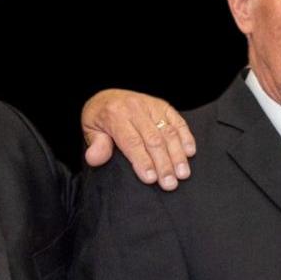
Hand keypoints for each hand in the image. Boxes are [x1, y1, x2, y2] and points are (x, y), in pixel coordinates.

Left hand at [82, 89, 196, 189]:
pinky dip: (186, 137)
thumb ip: (96, 144)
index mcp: (115, 115)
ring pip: (168, 132)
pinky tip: (190, 153)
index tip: (151, 179)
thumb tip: (94, 159)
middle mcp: (136, 108)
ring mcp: (152, 106)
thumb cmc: (101, 118)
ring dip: (177, 155)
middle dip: (163, 163)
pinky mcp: (164, 106)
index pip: (132, 141)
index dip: (142, 161)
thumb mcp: (90, 129)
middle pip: (153, 139)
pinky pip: (178, 121)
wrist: (108, 96)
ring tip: (182, 174)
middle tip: (170, 184)